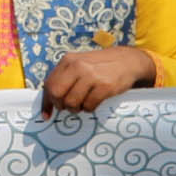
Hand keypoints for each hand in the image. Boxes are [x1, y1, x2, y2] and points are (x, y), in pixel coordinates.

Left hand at [40, 44, 155, 114]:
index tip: (47, 115)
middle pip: (57, 94)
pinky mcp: (104, 86)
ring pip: (72, 102)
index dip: (47, 102)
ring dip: (77, 108)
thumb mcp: (80, 64)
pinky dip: (89, 109)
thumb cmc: (100, 66)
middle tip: (70, 106)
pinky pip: (89, 106)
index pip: (49, 84)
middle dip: (61, 105)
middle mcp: (77, 66)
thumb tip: (50, 103)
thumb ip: (64, 78)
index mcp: (68, 61)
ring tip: (84, 103)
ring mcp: (91, 76)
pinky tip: (94, 102)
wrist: (128, 61)